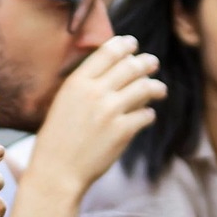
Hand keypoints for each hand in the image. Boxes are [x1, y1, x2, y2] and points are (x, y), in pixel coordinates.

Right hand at [28, 36, 165, 194]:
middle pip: (130, 66)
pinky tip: (147, 116)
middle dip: (145, 62)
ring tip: (159, 90)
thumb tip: (114, 72)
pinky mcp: (123, 131)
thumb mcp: (63, 103)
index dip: (124, 45)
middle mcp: (95, 92)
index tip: (132, 45)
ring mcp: (111, 111)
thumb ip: (85, 85)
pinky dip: (149, 114)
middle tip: (152, 63)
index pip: (108, 51)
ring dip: (155, 87)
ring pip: (144, 88)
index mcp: (77, 82)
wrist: (56, 172)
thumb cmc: (56, 140)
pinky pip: (146, 115)